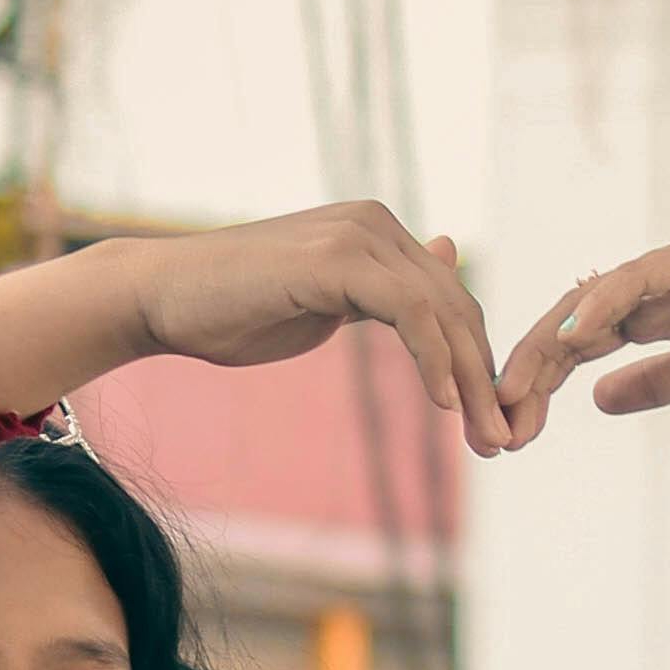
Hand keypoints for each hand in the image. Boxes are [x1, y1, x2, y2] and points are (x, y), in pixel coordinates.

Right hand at [0, 204, 516, 458]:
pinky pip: (410, 312)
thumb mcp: (327, 302)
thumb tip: (445, 255)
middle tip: (505, 445)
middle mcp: (376, 224)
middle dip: (487, 381)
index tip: (493, 427)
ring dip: (472, 381)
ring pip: (444, 311)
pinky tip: (447, 406)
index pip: (450, 301)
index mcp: (377, 234)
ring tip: (486, 441)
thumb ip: (386, 290)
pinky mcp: (336, 260)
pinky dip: (434, 359)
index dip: (478, 364)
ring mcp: (357, 236)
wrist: (164, 298)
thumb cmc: (234, 308)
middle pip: (458, 307)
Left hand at [498, 195, 669, 432]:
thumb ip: (658, 382)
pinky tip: (571, 335)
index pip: (578, 350)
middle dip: (527, 375)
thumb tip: (597, 401)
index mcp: (655, 316)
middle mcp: (652, 290)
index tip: (509, 434)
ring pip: (591, 302)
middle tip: (492, 424)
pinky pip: (640, 279)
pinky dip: (602, 302)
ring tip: (513, 387)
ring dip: (547, 345)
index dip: (540, 387)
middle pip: (569, 328)